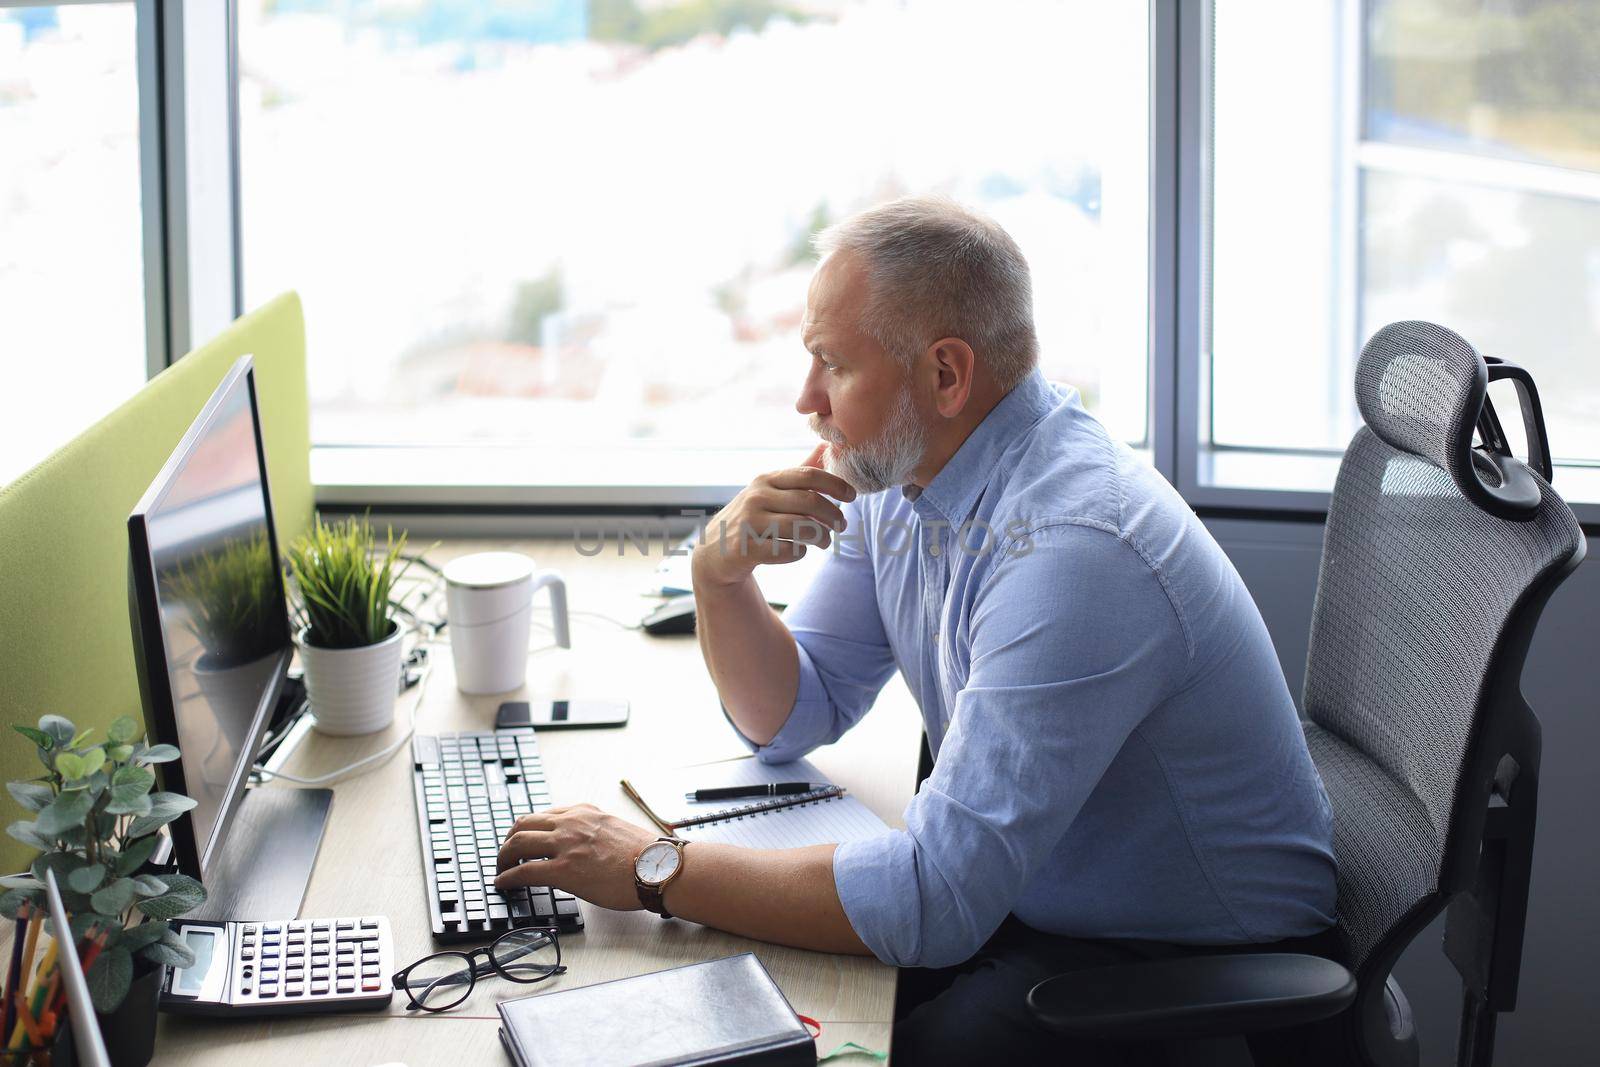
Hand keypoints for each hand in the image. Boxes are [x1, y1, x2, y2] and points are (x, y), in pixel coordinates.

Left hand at [494, 803, 657, 910]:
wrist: (659, 869)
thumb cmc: (646, 856)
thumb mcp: (615, 829)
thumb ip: (595, 831)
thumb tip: (586, 846)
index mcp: (584, 812)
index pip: (544, 815)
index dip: (527, 829)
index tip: (522, 840)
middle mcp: (571, 823)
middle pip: (523, 824)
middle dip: (509, 841)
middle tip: (505, 855)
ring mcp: (566, 845)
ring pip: (518, 843)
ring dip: (503, 857)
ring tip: (500, 869)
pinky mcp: (564, 870)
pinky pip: (524, 871)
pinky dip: (507, 877)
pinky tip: (503, 884)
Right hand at [692, 444, 856, 588]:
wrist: (716, 550)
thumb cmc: (754, 516)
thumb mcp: (772, 490)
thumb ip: (800, 472)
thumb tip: (826, 445)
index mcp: (766, 480)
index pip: (807, 475)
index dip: (835, 484)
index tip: (852, 496)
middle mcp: (756, 498)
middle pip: (809, 502)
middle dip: (833, 515)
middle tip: (842, 525)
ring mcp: (749, 523)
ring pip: (800, 528)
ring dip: (821, 536)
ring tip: (825, 541)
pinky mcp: (746, 549)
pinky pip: (786, 551)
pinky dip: (799, 552)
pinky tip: (799, 550)